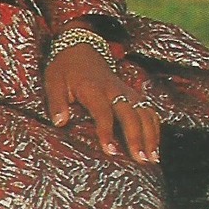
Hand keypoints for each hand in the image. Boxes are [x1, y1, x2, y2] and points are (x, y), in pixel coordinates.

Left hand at [44, 43, 160, 163]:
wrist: (80, 49)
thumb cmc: (65, 70)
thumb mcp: (53, 82)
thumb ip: (56, 103)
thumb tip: (59, 123)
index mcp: (93, 89)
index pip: (103, 113)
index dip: (107, 132)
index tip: (110, 151)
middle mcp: (114, 90)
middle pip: (130, 114)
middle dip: (136, 138)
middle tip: (141, 160)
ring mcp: (126, 91)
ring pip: (145, 113)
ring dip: (151, 135)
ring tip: (153, 158)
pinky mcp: (133, 94)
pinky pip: (149, 110)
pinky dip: (155, 128)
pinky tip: (155, 146)